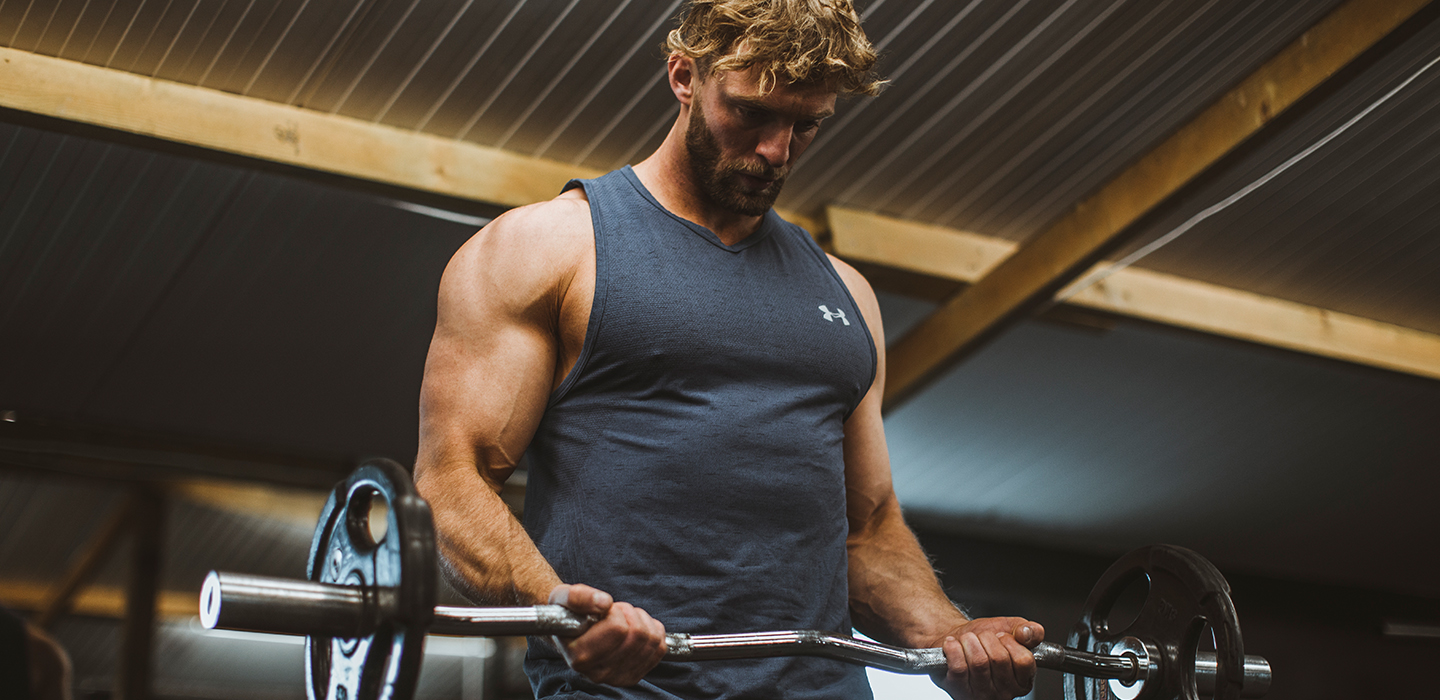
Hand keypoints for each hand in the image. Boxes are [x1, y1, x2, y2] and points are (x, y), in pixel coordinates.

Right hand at [549, 583, 667, 685]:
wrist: (570, 632)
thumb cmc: (568, 613)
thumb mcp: (563, 597)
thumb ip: (579, 597)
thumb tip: (604, 603)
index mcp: (579, 657)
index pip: (618, 629)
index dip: (615, 611)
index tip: (603, 610)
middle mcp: (598, 674)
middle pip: (638, 634)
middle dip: (629, 613)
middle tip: (614, 612)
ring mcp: (618, 678)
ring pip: (652, 640)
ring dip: (640, 620)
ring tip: (622, 619)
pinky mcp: (634, 676)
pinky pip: (659, 648)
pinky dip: (652, 630)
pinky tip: (634, 628)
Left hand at [931, 617, 1043, 699]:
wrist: (959, 639)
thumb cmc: (985, 639)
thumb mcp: (1012, 629)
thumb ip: (1030, 630)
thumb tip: (1027, 634)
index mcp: (1022, 681)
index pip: (1024, 661)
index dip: (1010, 642)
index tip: (1001, 637)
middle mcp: (1004, 693)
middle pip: (999, 659)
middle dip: (987, 638)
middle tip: (981, 637)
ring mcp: (981, 695)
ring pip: (978, 662)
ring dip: (970, 641)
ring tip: (968, 640)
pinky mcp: (959, 691)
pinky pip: (959, 668)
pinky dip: (953, 649)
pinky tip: (953, 644)